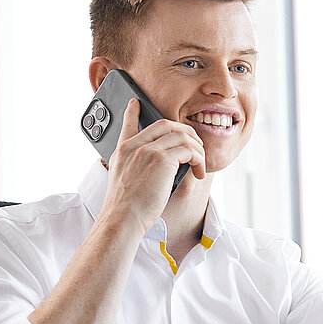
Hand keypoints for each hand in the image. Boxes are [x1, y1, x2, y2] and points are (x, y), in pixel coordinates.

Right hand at [100, 99, 206, 231]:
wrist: (122, 219)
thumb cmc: (124, 209)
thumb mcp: (122, 182)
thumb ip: (135, 168)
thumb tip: (160, 167)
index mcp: (122, 152)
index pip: (127, 124)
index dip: (132, 112)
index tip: (136, 104)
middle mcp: (134, 147)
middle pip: (165, 124)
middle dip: (185, 132)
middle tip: (195, 146)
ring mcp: (148, 151)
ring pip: (181, 136)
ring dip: (197, 148)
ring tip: (200, 164)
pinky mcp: (162, 160)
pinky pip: (189, 150)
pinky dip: (199, 159)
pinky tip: (198, 172)